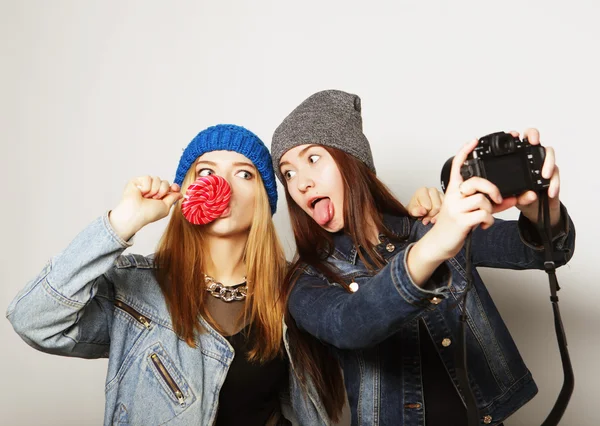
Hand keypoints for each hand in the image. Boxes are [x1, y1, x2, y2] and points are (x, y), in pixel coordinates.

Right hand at [109, 176, 182, 239]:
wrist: (135, 214)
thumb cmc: (149, 213)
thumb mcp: (165, 207)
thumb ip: (173, 198)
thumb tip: (180, 193)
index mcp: (159, 196)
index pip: (170, 187)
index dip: (174, 186)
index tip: (175, 188)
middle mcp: (152, 190)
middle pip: (165, 182)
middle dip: (163, 190)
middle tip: (155, 199)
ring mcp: (144, 185)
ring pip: (157, 179)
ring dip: (154, 190)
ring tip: (146, 197)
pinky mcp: (136, 181)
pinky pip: (148, 178)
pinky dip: (146, 187)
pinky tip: (141, 193)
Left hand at [406, 187, 443, 224]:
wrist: (417, 209)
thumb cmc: (415, 208)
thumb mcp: (412, 211)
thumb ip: (416, 211)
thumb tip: (423, 211)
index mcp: (423, 190)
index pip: (428, 206)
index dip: (425, 213)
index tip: (422, 217)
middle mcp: (432, 190)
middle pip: (437, 207)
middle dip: (431, 215)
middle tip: (426, 219)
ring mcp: (441, 194)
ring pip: (443, 209)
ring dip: (437, 216)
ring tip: (430, 218)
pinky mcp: (446, 200)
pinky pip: (447, 210)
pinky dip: (442, 215)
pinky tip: (436, 217)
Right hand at [421, 139, 509, 260]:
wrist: (440, 243)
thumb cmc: (455, 225)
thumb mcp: (472, 211)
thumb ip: (493, 203)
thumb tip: (515, 198)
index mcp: (454, 190)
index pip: (457, 167)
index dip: (465, 152)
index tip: (473, 141)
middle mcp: (453, 196)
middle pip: (476, 182)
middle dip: (492, 189)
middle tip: (497, 198)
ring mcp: (456, 208)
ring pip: (482, 200)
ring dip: (490, 210)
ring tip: (485, 217)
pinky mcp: (460, 221)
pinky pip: (483, 215)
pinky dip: (489, 220)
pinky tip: (483, 225)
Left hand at [509, 128, 560, 225]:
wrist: (533, 209)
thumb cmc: (519, 197)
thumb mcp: (509, 196)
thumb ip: (511, 194)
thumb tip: (517, 192)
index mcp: (517, 159)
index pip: (515, 142)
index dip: (515, 135)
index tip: (513, 136)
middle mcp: (531, 158)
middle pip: (534, 138)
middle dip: (534, 136)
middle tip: (533, 143)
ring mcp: (543, 164)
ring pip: (549, 153)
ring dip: (547, 163)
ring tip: (544, 175)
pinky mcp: (553, 175)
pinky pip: (555, 174)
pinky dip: (554, 183)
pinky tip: (550, 191)